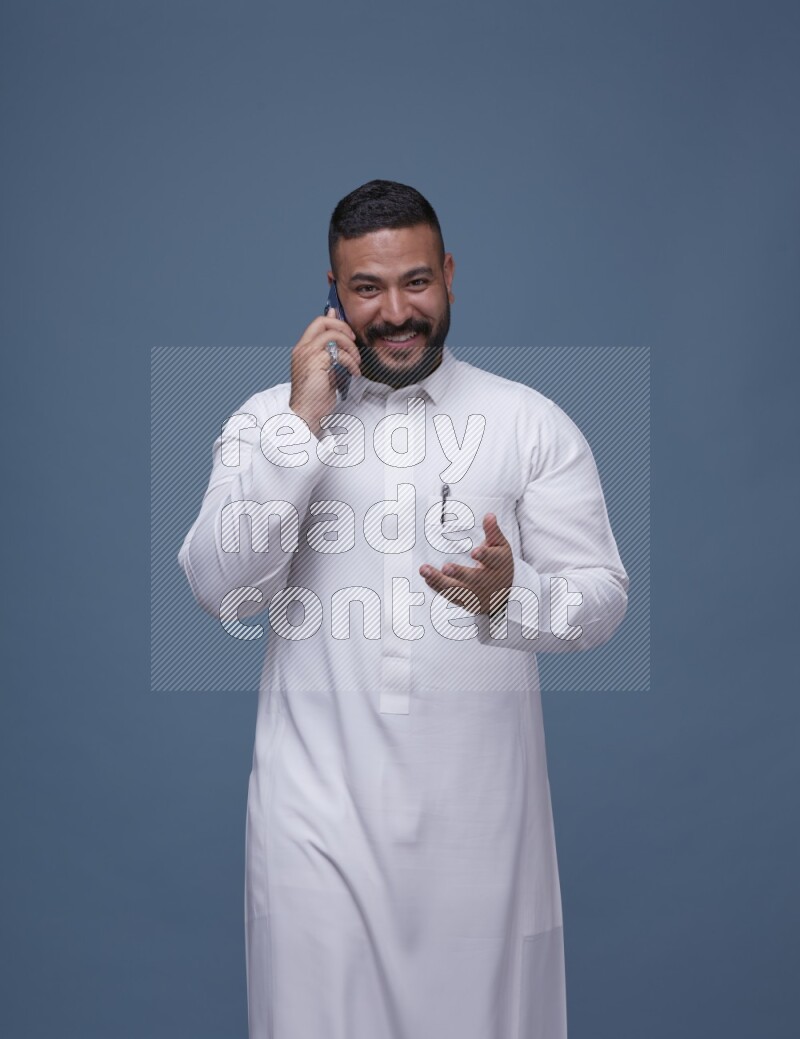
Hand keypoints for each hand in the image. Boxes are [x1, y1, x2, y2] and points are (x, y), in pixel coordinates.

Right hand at [288, 310, 361, 435]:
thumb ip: (331, 356)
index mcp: (302, 350)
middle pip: (322, 322)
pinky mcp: (316, 362)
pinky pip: (340, 353)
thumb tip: (341, 344)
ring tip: (356, 361)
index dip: (335, 321)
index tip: (349, 333)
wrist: (306, 414)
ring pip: (333, 334)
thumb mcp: (325, 372)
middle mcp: (302, 349)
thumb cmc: (314, 398)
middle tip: (353, 340)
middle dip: (342, 326)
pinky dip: (351, 362)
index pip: (317, 324)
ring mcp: (308, 354)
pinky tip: (354, 372)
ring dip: (350, 346)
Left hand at [419, 513, 514, 615]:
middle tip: (446, 567)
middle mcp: (487, 581)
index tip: (475, 552)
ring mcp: (476, 594)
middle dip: (459, 573)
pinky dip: (437, 587)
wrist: (501, 595)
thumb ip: (492, 533)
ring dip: (439, 581)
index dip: (484, 555)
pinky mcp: (465, 602)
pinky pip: (450, 596)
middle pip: (473, 578)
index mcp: (498, 564)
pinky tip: (427, 578)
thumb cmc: (499, 566)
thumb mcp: (500, 547)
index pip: (493, 559)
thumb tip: (489, 516)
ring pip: (457, 589)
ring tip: (425, 570)